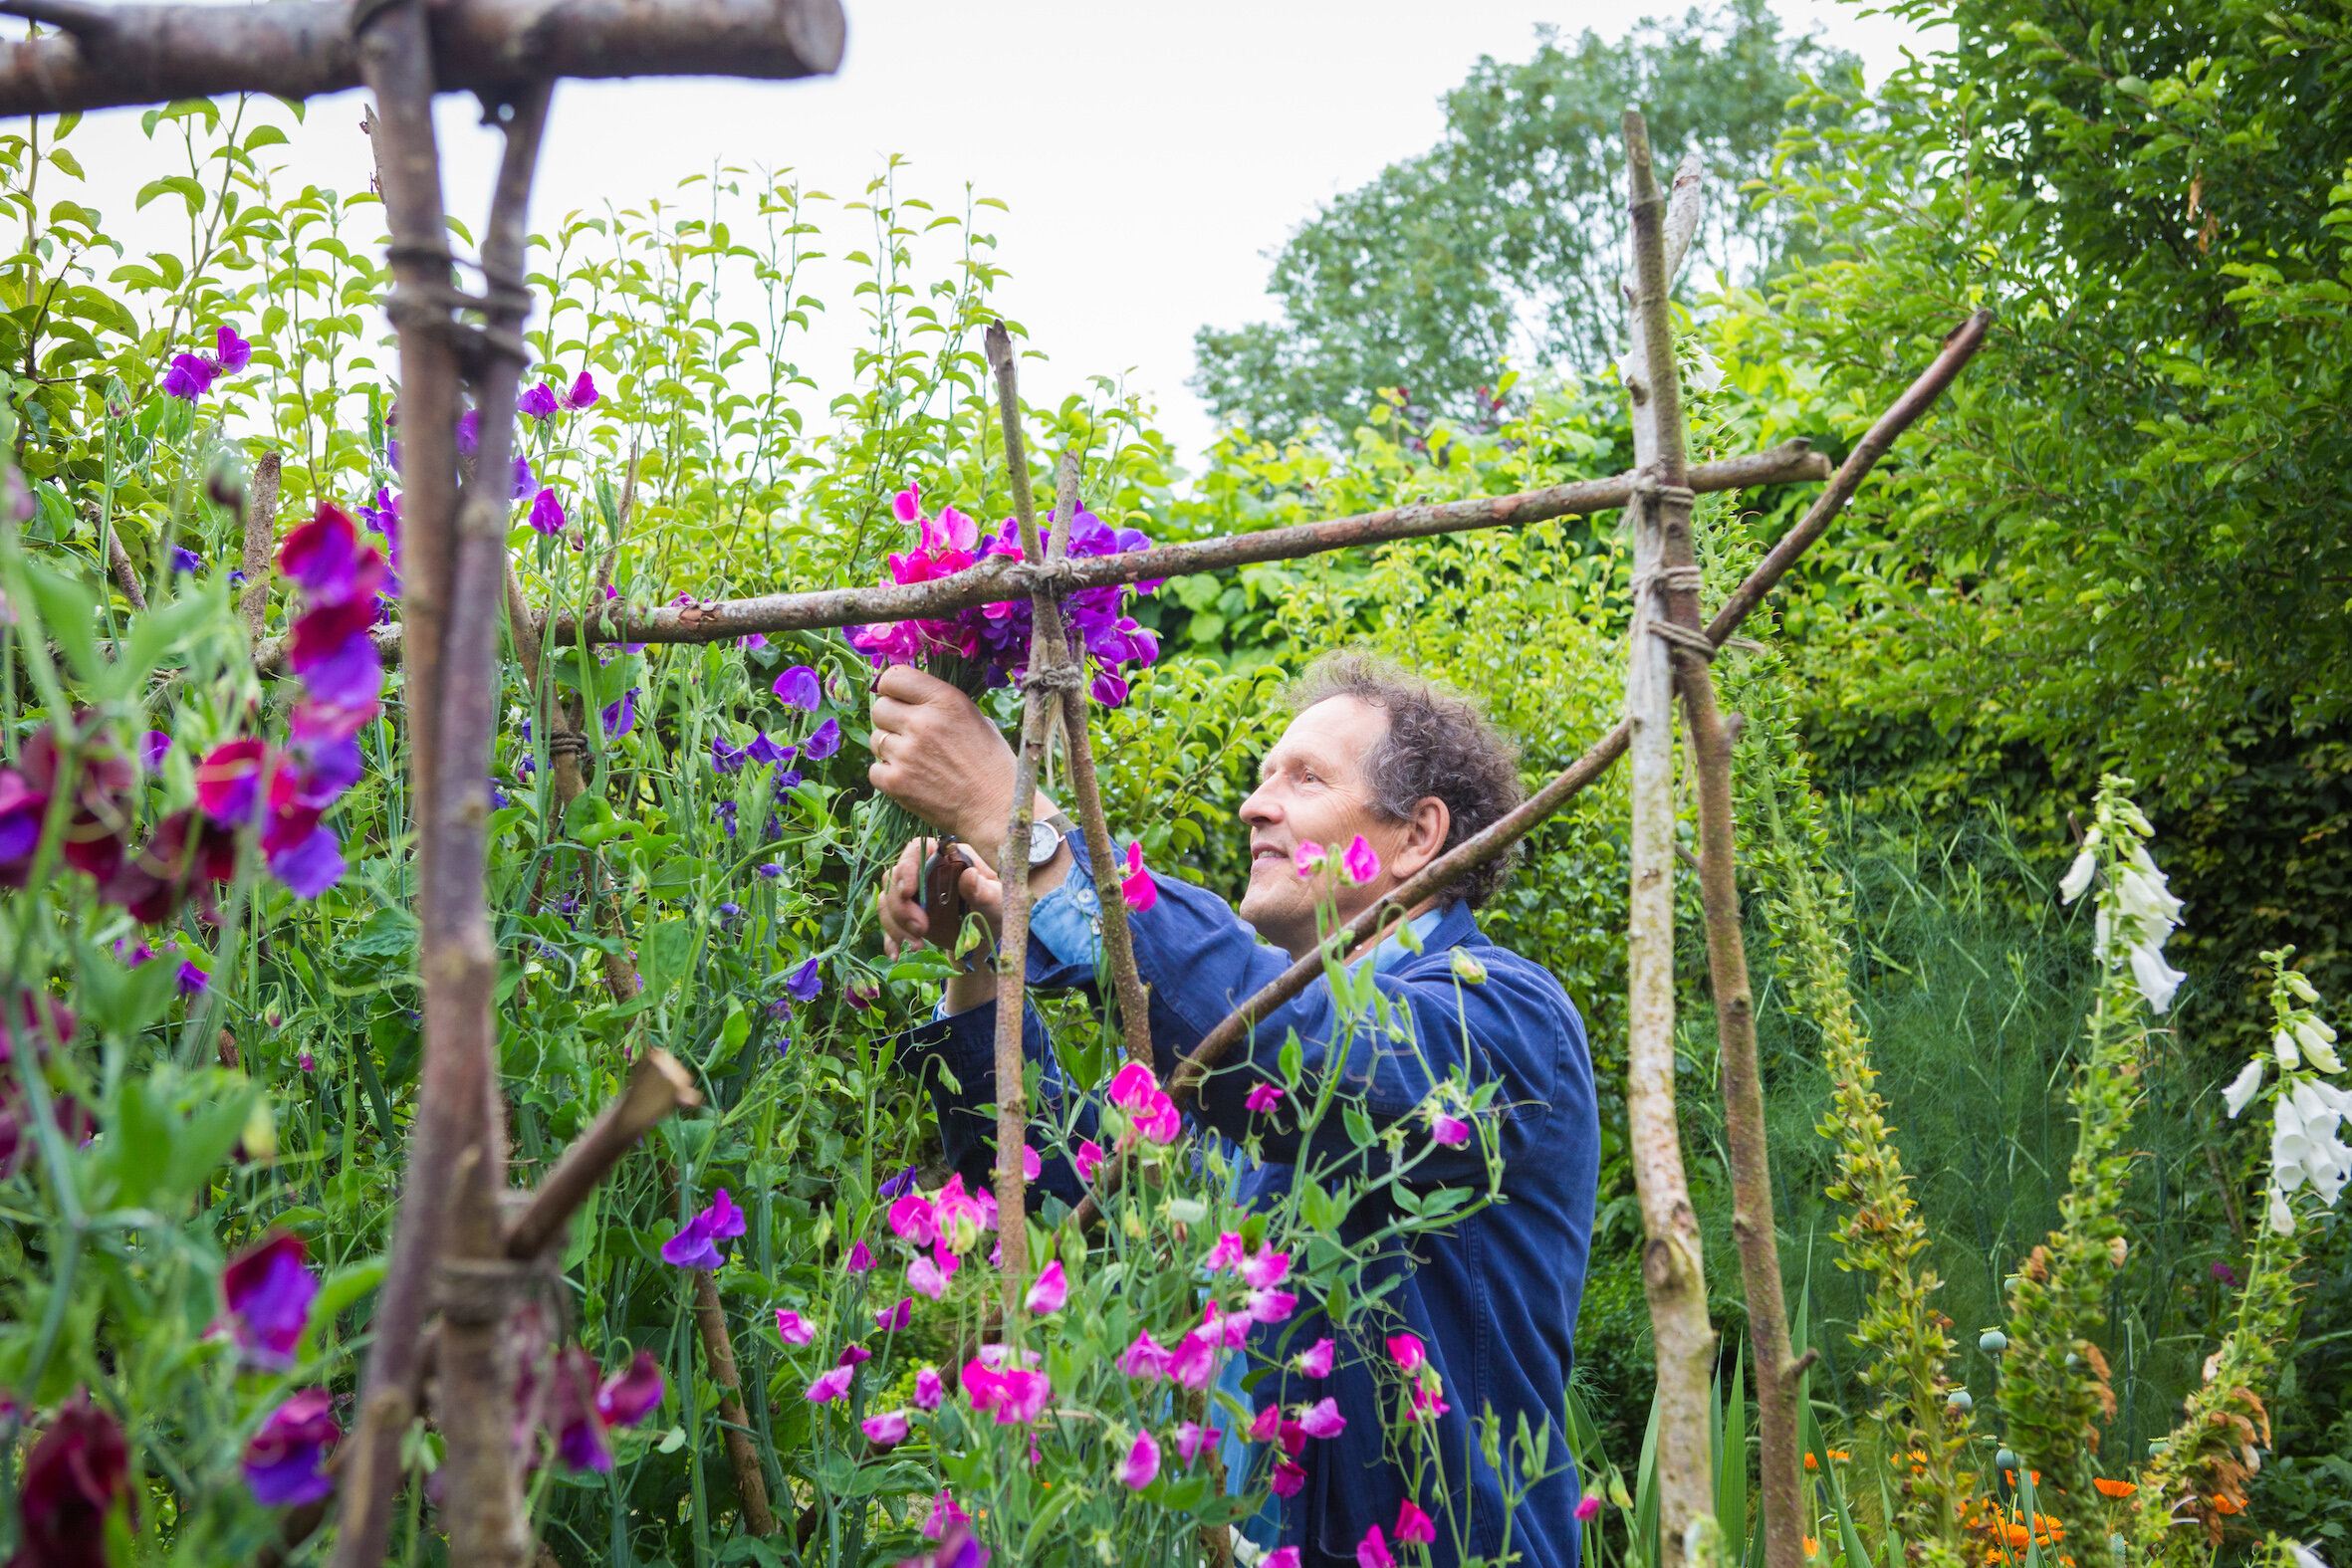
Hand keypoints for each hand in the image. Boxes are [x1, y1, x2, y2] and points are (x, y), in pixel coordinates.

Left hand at [868, 665, 1016, 853]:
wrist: (997, 808)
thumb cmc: (992, 763)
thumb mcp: (974, 718)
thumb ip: (939, 704)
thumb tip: (906, 698)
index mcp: (945, 700)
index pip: (894, 677)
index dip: (891, 688)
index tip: (896, 698)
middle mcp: (923, 722)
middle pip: (879, 707)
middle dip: (889, 719)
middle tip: (906, 733)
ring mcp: (906, 753)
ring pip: (875, 739)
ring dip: (889, 748)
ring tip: (915, 760)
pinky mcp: (896, 782)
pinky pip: (874, 769)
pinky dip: (887, 775)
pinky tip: (910, 779)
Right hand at [878, 836, 1006, 1015]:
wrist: (986, 938)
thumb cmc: (996, 910)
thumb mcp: (997, 902)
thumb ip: (984, 890)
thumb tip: (970, 876)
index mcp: (947, 858)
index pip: (917, 850)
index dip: (907, 867)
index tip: (908, 892)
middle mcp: (925, 872)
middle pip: (895, 877)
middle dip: (901, 905)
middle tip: (921, 928)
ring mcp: (914, 894)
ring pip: (888, 901)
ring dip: (896, 924)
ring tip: (916, 945)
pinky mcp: (907, 917)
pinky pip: (889, 924)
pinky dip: (891, 940)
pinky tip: (899, 954)